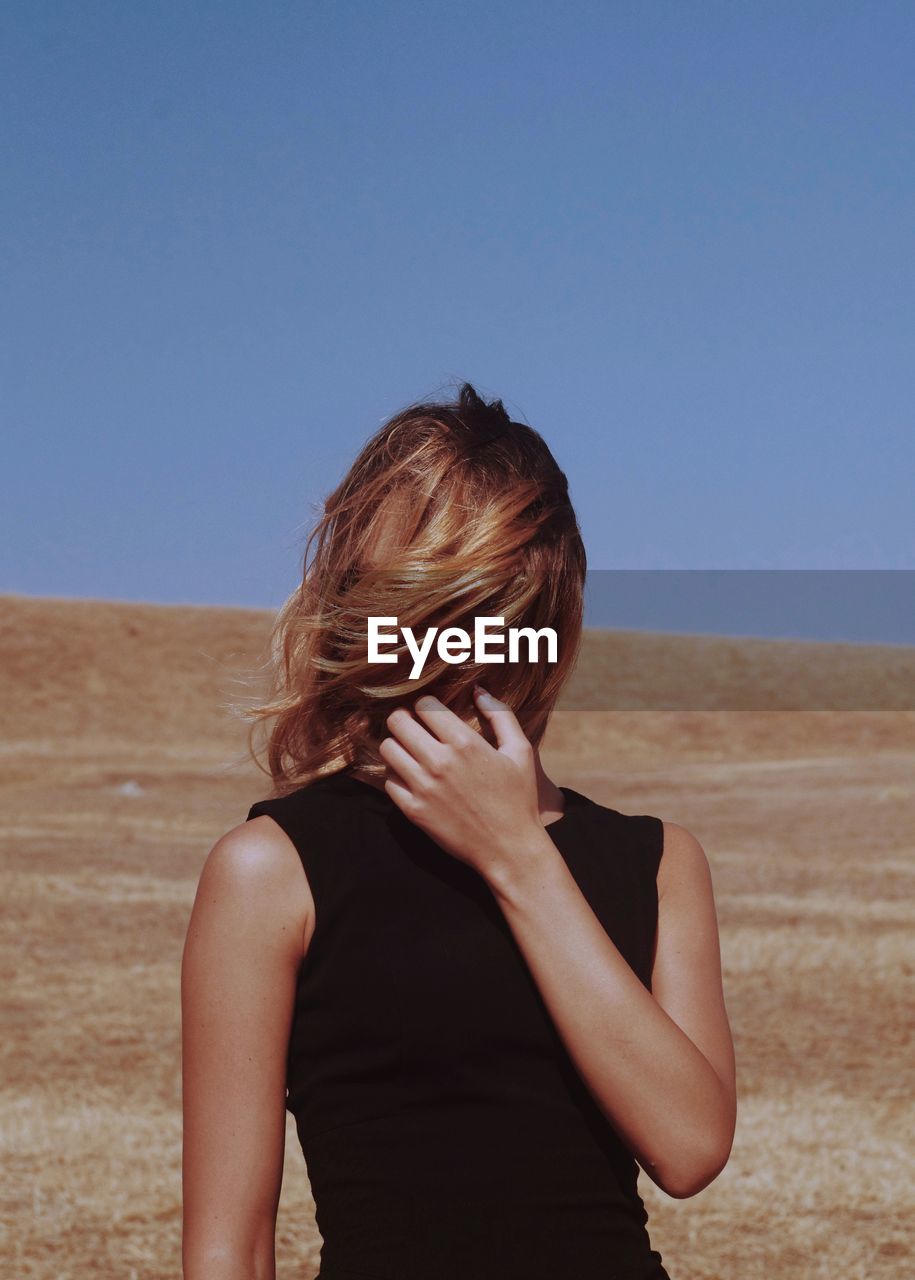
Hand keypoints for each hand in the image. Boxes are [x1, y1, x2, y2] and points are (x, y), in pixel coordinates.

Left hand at [379, 685, 545, 876]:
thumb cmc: (518, 799)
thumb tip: (479, 690)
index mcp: (465, 743)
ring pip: (388, 749)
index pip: (424, 706)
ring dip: (398, 745)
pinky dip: (397, 776)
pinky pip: (388, 781)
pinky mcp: (414, 811)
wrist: (509, 849)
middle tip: (414, 728)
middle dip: (405, 719)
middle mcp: (440, 762)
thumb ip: (500, 715)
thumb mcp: (520, 752)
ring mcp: (424, 788)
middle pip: (398, 722)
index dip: (426, 706)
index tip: (432, 715)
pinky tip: (412, 777)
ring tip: (411, 751)